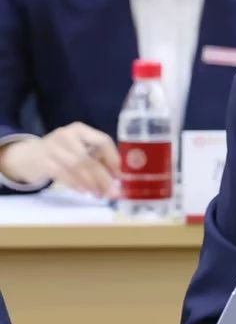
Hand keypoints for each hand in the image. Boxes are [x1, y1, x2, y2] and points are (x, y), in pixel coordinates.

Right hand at [0, 123, 119, 196]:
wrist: (27, 156)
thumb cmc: (61, 153)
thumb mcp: (78, 149)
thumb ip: (96, 158)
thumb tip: (118, 177)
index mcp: (80, 129)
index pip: (102, 141)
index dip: (113, 159)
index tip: (120, 175)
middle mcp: (67, 135)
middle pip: (90, 158)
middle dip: (104, 178)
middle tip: (113, 192)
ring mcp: (52, 147)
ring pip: (77, 167)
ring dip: (91, 183)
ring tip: (100, 194)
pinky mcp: (42, 161)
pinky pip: (63, 174)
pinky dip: (76, 184)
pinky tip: (84, 191)